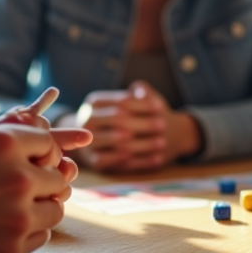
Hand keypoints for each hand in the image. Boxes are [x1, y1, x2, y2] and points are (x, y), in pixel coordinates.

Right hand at [0, 120, 87, 252]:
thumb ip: (0, 130)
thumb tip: (36, 129)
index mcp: (5, 144)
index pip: (51, 145)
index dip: (41, 154)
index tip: (30, 163)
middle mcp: (18, 179)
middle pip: (58, 178)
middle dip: (42, 181)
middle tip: (18, 189)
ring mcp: (17, 218)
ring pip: (55, 210)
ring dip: (39, 208)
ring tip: (11, 208)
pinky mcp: (9, 250)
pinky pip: (41, 236)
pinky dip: (29, 232)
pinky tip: (3, 227)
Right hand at [59, 81, 200, 171]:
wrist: (101, 139)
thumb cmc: (122, 117)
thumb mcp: (129, 102)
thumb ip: (139, 93)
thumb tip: (141, 91)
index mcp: (94, 103)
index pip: (122, 102)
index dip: (143, 104)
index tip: (161, 107)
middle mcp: (87, 121)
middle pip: (119, 120)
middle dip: (144, 123)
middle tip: (163, 125)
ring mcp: (88, 141)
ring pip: (118, 142)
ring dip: (143, 143)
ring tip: (162, 143)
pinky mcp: (95, 160)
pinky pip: (118, 161)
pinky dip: (136, 161)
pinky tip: (155, 159)